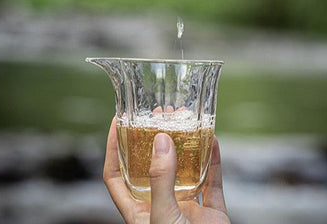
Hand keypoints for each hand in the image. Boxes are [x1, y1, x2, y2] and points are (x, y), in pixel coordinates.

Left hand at [103, 117, 230, 223]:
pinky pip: (212, 177)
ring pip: (183, 166)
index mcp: (138, 209)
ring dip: (185, 143)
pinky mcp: (210, 208)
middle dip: (154, 137)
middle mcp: (160, 202)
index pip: (117, 173)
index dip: (113, 147)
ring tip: (184, 118)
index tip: (118, 121)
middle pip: (152, 163)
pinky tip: (212, 138)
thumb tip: (160, 138)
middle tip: (159, 113)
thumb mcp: (162, 216)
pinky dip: (213, 158)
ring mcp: (186, 205)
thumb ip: (160, 178)